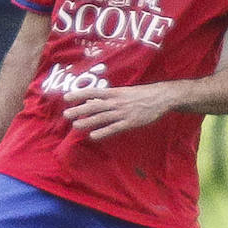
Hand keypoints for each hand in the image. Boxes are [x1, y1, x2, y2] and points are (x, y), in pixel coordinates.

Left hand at [62, 82, 178, 140]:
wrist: (161, 97)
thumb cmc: (142, 94)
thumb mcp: (124, 92)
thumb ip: (109, 97)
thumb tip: (92, 101)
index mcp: (115, 92)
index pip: (93, 92)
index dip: (80, 94)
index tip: (66, 97)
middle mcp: (116, 102)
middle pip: (94, 106)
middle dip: (79, 110)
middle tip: (66, 114)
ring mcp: (123, 113)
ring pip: (102, 118)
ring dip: (87, 122)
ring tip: (75, 125)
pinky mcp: (130, 123)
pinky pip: (114, 128)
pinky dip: (103, 132)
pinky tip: (93, 136)